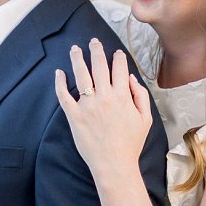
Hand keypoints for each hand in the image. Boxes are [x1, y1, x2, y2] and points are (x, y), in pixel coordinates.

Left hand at [54, 38, 153, 184]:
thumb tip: (130, 78)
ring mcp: (87, 105)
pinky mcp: (74, 116)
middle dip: (96, 50)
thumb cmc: (131, 144)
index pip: (119, 68)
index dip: (118, 57)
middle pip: (99, 65)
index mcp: (122, 95)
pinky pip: (64, 95)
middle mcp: (104, 96)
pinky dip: (60, 82)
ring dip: (77, 58)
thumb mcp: (146, 119)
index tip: (115, 53)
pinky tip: (59, 73)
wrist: (114, 164)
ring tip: (75, 49)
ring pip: (81, 74)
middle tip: (93, 41)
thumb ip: (140, 96)